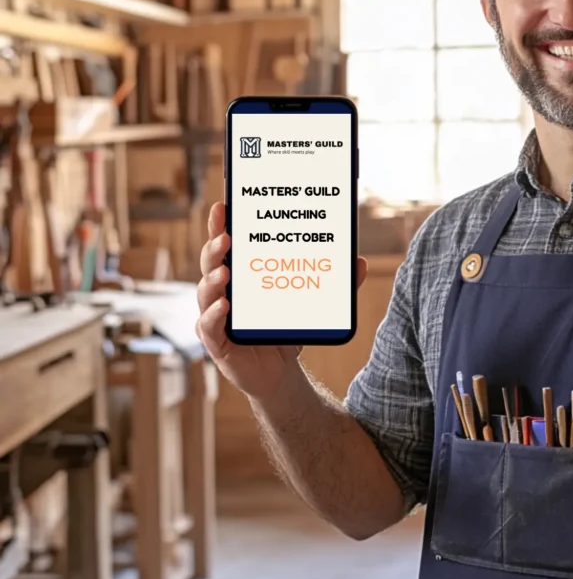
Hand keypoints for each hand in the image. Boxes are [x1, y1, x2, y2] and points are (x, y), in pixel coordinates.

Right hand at [195, 201, 367, 403]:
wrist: (280, 372)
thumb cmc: (288, 329)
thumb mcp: (311, 304)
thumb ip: (335, 286)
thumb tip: (360, 263)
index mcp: (242, 275)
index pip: (227, 246)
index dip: (221, 226)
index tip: (223, 206)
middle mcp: (222, 291)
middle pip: (210, 263)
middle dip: (215, 247)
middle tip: (226, 237)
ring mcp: (215, 316)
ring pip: (205, 293)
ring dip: (212, 280)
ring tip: (225, 271)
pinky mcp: (216, 342)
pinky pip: (208, 327)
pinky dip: (213, 315)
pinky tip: (224, 306)